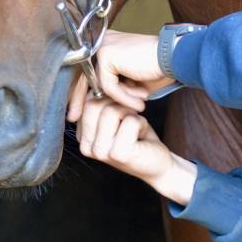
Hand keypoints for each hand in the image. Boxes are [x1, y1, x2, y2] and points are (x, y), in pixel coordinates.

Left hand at [66, 28, 173, 120]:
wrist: (174, 58)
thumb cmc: (156, 70)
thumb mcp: (126, 82)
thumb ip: (109, 87)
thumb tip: (90, 104)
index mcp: (104, 45)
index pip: (83, 71)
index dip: (78, 93)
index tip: (76, 114)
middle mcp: (100, 41)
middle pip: (81, 76)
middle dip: (79, 100)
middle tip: (75, 119)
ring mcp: (102, 45)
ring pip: (95, 84)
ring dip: (118, 100)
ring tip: (139, 105)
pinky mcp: (107, 53)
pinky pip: (108, 86)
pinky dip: (125, 97)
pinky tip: (141, 101)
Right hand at [76, 95, 196, 204]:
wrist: (158, 163)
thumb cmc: (137, 136)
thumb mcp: (116, 116)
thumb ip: (102, 102)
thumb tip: (98, 78)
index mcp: (83, 137)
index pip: (86, 102)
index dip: (108, 93)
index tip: (124, 98)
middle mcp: (87, 147)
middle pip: (94, 104)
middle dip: (119, 101)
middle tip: (133, 110)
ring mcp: (100, 152)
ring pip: (111, 111)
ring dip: (130, 113)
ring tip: (135, 125)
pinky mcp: (118, 154)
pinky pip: (130, 121)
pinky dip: (141, 122)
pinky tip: (141, 134)